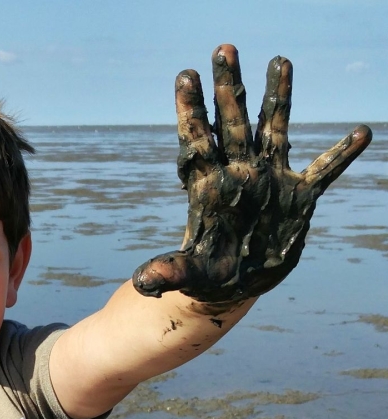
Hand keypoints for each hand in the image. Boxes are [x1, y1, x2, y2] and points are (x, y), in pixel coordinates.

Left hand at [133, 44, 371, 303]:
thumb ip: (170, 271)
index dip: (191, 111)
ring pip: (273, 129)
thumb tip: (144, 282)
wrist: (237, 282)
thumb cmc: (208, 275)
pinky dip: (341, 155)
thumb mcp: (189, 275)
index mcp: (208, 187)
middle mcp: (238, 174)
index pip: (197, 142)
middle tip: (224, 48)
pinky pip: (324, 171)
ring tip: (280, 59)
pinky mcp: (298, 197)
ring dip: (278, 96)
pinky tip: (361, 133)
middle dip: (228, 87)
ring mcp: (269, 180)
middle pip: (231, 123)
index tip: (185, 76)